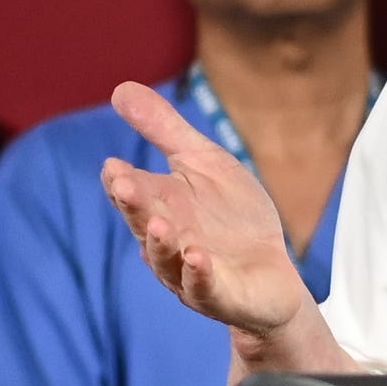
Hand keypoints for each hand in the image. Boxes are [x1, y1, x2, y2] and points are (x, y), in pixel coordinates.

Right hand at [97, 87, 316, 345]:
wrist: (273, 273)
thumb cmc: (233, 217)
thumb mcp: (204, 161)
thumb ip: (164, 129)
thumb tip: (119, 88)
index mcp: (159, 207)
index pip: (132, 192)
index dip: (121, 181)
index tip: (113, 165)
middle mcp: (167, 242)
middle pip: (143, 224)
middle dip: (133, 207)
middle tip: (122, 185)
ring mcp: (189, 274)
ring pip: (166, 261)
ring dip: (160, 244)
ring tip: (158, 223)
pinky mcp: (220, 297)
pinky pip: (204, 288)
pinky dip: (198, 274)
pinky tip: (197, 257)